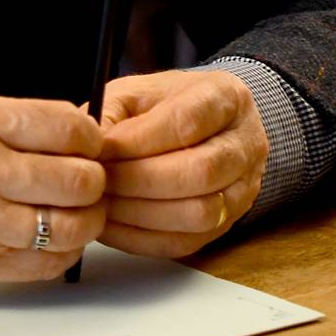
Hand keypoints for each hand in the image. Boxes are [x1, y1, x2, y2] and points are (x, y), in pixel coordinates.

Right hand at [0, 95, 108, 291]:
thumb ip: (20, 121)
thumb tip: (82, 129)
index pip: (70, 128)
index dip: (92, 138)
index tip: (90, 144)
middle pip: (79, 179)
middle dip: (95, 180)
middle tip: (88, 180)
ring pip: (72, 225)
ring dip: (87, 219)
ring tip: (79, 210)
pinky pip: (48, 263)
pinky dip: (65, 251)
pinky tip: (56, 238)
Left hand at [97, 70, 269, 259]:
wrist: (207, 126)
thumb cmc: (166, 107)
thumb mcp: (137, 92)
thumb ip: (110, 114)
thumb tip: (89, 150)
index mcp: (226, 97)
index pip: (187, 122)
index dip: (139, 142)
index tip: (101, 151)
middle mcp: (246, 143)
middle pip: (200, 172)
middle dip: (139, 182)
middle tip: (97, 183)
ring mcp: (243, 187)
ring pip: (199, 213)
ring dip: (141, 214)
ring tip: (103, 204)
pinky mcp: (227, 223)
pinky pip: (186, 243)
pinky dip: (142, 238)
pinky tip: (113, 225)